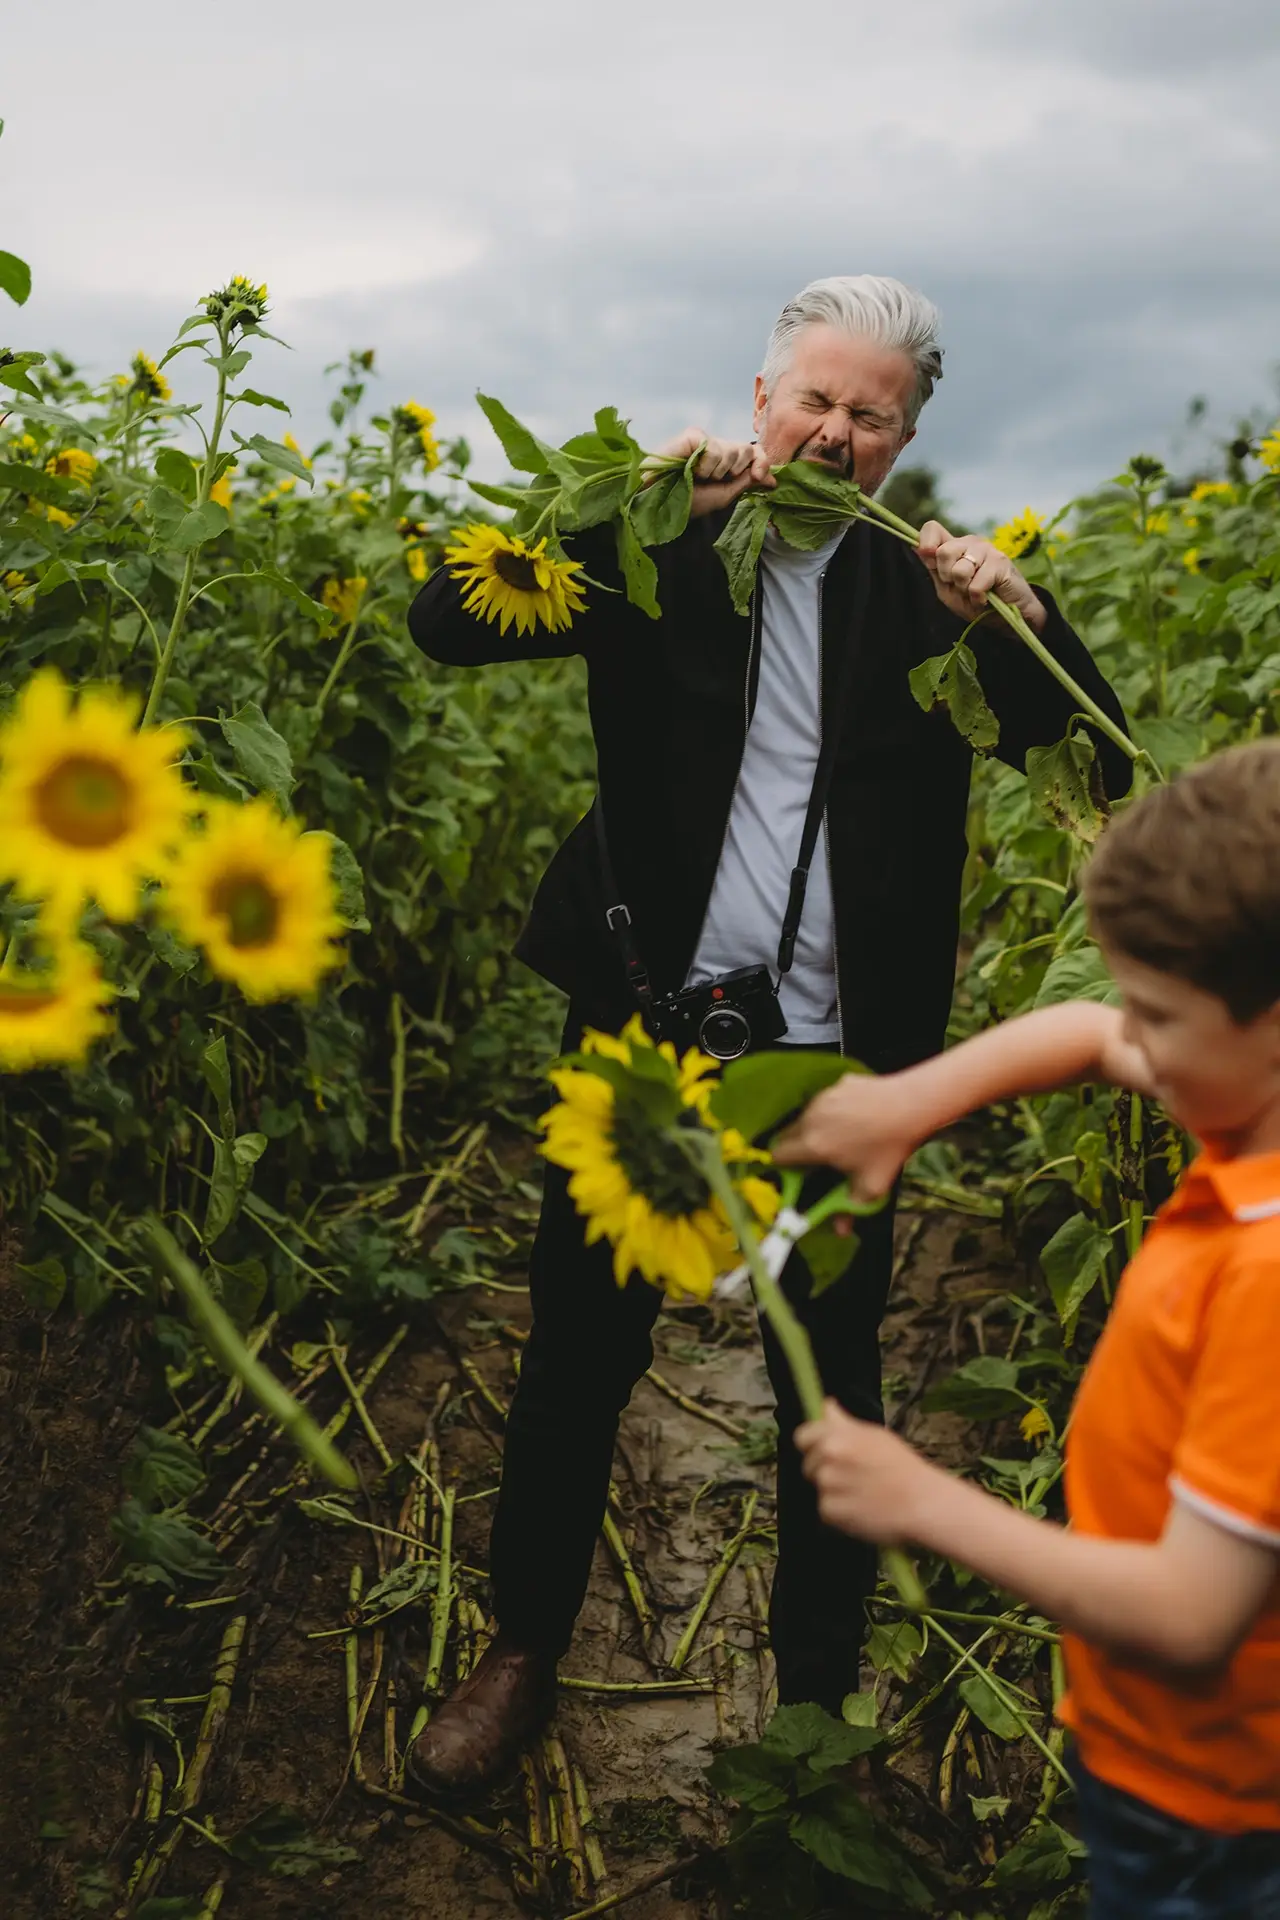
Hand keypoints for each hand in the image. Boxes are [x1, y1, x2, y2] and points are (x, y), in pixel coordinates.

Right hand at [650, 428, 774, 517]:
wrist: (659, 502)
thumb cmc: (688, 502)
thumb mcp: (724, 495)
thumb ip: (748, 482)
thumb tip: (773, 478)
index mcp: (726, 463)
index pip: (754, 452)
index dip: (762, 461)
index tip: (761, 476)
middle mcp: (717, 449)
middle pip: (746, 448)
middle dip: (736, 470)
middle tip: (713, 480)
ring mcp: (705, 441)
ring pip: (732, 449)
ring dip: (717, 471)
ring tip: (698, 477)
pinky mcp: (692, 436)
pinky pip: (714, 446)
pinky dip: (706, 464)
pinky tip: (691, 469)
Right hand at [773, 1071, 919, 1199]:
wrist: (913, 1104)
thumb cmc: (889, 1148)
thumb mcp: (872, 1186)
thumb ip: (849, 1209)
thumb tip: (840, 1231)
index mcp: (812, 1144)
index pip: (777, 1155)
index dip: (783, 1168)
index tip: (797, 1175)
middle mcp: (810, 1118)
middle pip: (785, 1135)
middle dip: (794, 1149)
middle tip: (815, 1161)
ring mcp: (822, 1097)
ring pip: (805, 1117)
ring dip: (812, 1129)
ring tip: (839, 1137)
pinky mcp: (837, 1083)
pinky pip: (825, 1101)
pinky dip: (831, 1111)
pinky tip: (855, 1117)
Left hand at [796, 1401, 935, 1544]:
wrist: (920, 1503)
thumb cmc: (901, 1466)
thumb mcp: (874, 1435)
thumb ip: (843, 1422)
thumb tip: (825, 1405)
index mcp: (836, 1436)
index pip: (802, 1437)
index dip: (812, 1444)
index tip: (824, 1451)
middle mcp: (826, 1458)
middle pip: (809, 1464)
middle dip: (825, 1469)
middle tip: (853, 1475)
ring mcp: (827, 1486)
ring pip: (819, 1487)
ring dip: (833, 1491)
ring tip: (861, 1493)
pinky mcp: (830, 1512)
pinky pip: (826, 1509)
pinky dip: (839, 1512)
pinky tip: (860, 1509)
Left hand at [916, 521, 1045, 633]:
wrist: (1006, 616)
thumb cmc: (977, 601)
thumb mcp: (948, 590)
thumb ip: (934, 570)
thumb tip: (917, 548)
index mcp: (955, 546)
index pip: (932, 529)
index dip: (926, 544)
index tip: (930, 563)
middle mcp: (970, 542)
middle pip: (943, 552)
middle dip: (947, 577)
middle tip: (961, 586)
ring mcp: (987, 550)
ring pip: (960, 569)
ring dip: (965, 588)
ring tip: (976, 592)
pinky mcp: (1000, 562)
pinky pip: (976, 584)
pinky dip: (977, 597)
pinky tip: (986, 597)